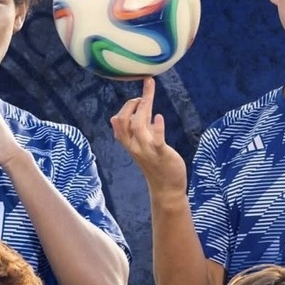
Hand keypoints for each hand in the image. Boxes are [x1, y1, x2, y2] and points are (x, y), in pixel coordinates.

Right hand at [110, 77, 187, 195]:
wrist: (166, 188)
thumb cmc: (157, 162)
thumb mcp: (146, 141)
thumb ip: (143, 124)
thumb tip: (141, 104)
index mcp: (130, 143)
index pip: (118, 122)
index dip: (125, 106)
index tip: (138, 97)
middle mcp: (134, 146)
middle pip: (123, 122)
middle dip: (130, 105)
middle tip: (142, 98)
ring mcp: (147, 150)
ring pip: (136, 127)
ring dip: (141, 110)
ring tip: (147, 101)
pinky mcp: (161, 154)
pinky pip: (156, 140)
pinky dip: (157, 127)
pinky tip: (159, 117)